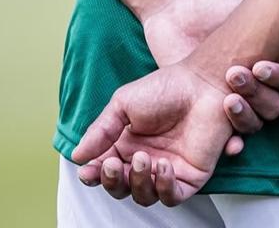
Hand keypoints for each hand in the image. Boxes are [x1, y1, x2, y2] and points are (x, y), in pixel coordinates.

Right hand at [72, 61, 234, 206]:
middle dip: (114, 181)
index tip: (88, 170)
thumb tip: (77, 156)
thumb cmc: (165, 87)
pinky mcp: (189, 176)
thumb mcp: (124, 103)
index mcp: (127, 145)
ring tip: (144, 158)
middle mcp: (145, 160)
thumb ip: (101, 130)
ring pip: (144, 196)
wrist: (201, 82)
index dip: (95, 174)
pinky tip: (163, 167)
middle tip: (114, 163)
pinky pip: (172, 197)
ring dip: (138, 183)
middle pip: (121, 188)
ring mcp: (167, 170)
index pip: (104, 170)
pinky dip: (164, 188)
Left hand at [142, 0, 278, 139]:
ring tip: (228, 100)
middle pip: (275, 105)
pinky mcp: (212, 117)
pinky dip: (233, 145)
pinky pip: (230, 140)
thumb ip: (275, 15)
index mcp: (272, 59)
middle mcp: (258, 84)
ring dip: (246, 116)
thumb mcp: (244, 2)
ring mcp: (236, 101)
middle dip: (260, 94)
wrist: (175, 13)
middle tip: (235, 76)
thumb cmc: (214, 4)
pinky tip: (230, 144)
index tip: (260, 66)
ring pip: (256, 123)